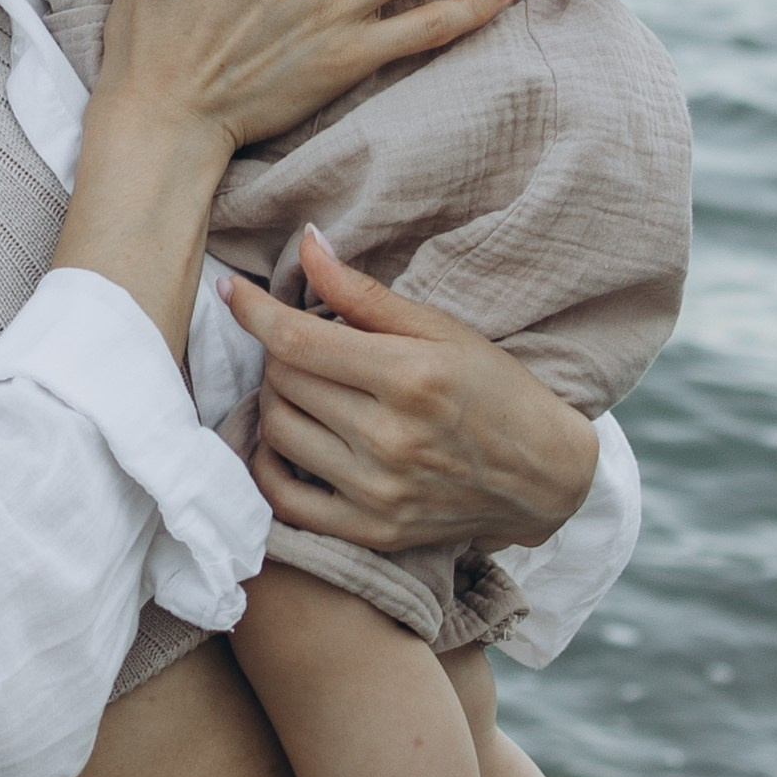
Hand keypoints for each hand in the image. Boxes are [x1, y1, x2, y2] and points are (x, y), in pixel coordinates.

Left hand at [219, 229, 599, 555]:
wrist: (543, 476)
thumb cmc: (495, 390)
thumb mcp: (441, 329)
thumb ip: (364, 292)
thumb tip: (306, 244)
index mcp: (409, 376)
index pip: (297, 339)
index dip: (253, 310)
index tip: (233, 290)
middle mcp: (389, 437)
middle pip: (283, 380)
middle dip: (281, 351)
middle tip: (305, 344)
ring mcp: (378, 491)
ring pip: (277, 431)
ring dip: (277, 400)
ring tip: (305, 387)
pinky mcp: (372, 531)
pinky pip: (283, 500)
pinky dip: (269, 464)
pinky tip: (286, 440)